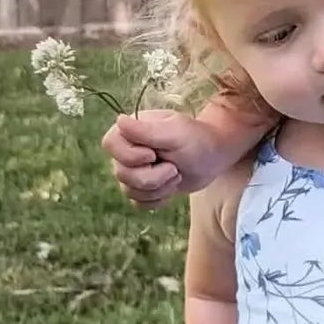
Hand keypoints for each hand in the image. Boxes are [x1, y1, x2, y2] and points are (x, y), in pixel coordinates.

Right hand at [101, 110, 224, 206]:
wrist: (213, 157)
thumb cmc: (197, 140)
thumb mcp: (175, 133)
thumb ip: (146, 131)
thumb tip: (119, 120)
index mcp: (130, 130)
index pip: (110, 145)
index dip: (131, 156)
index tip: (153, 155)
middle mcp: (127, 150)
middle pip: (122, 173)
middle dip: (152, 177)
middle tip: (175, 168)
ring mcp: (133, 170)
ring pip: (130, 191)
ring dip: (159, 188)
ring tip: (176, 175)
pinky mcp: (142, 188)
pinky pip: (138, 203)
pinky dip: (157, 200)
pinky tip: (171, 188)